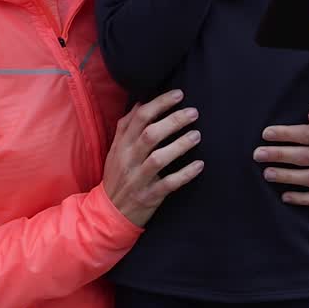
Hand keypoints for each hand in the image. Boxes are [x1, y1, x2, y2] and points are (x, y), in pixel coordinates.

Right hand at [103, 90, 203, 226]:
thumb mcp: (116, 150)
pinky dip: (184, 174)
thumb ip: (126, 127)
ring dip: (180, 145)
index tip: (178, 94)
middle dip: (173, 121)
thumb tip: (141, 102)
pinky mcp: (149, 196)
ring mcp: (138, 178)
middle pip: (150, 135)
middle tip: (193, 112)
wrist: (109, 212)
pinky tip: (199, 165)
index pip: (139, 117)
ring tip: (197, 135)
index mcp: (122, 145)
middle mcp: (129, 159)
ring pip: (158, 158)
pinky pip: (168, 184)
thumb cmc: (117, 175)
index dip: (159, 103)